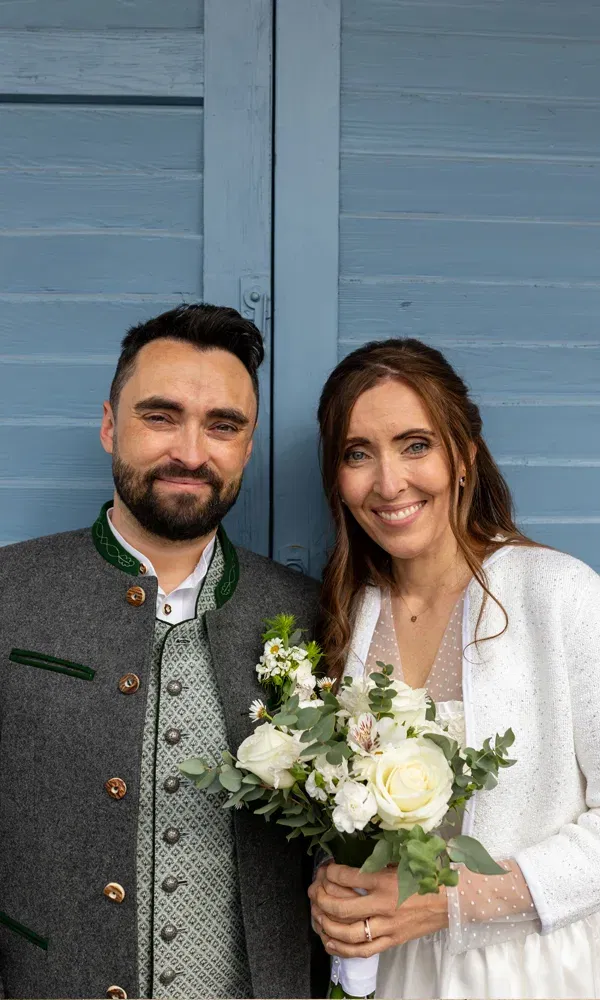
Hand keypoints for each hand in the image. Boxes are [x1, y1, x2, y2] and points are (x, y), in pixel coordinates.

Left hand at [309, 863, 448, 957]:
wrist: (450, 900)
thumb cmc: (425, 876)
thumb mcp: (400, 860)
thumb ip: (376, 861)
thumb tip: (350, 860)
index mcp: (386, 881)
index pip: (348, 877)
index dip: (330, 872)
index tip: (326, 868)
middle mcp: (384, 905)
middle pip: (341, 907)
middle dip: (321, 898)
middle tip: (314, 890)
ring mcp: (388, 927)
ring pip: (348, 933)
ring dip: (327, 924)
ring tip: (317, 915)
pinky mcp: (392, 941)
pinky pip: (362, 950)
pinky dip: (342, 949)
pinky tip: (329, 941)